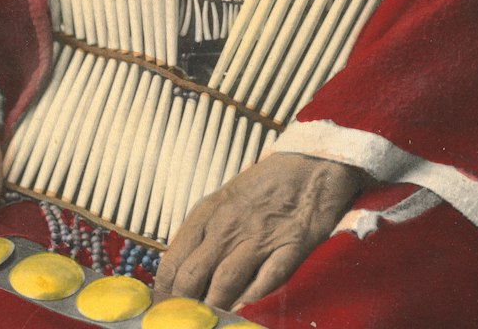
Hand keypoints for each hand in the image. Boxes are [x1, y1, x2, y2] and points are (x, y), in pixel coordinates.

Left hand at [155, 153, 367, 311]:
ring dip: (216, 308)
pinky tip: (247, 304)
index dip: (164, 292)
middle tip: (187, 320)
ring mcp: (259, 237)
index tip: (164, 308)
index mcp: (209, 211)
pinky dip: (252, 298)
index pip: (173, 260)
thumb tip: (187, 275)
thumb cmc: (268, 183)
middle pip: (192, 278)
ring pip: (223, 286)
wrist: (313, 164)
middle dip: (184, 306)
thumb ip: (207, 233)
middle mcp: (229, 225)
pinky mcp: (289, 247)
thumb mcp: (227, 199)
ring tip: (214, 319)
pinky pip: (265, 283)